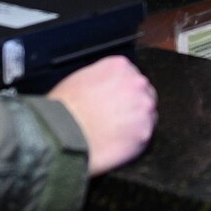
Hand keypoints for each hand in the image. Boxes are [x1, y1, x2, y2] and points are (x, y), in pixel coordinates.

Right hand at [47, 55, 156, 174]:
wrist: (62, 133)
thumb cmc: (63, 109)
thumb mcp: (80, 79)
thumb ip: (102, 79)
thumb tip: (106, 90)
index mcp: (119, 67)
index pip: (132, 77)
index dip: (124, 92)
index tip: (117, 102)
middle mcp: (136, 83)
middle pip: (144, 95)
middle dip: (133, 107)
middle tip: (117, 120)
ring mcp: (143, 108)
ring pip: (148, 116)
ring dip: (135, 124)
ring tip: (115, 134)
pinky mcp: (144, 132)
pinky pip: (145, 137)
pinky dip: (133, 142)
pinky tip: (117, 144)